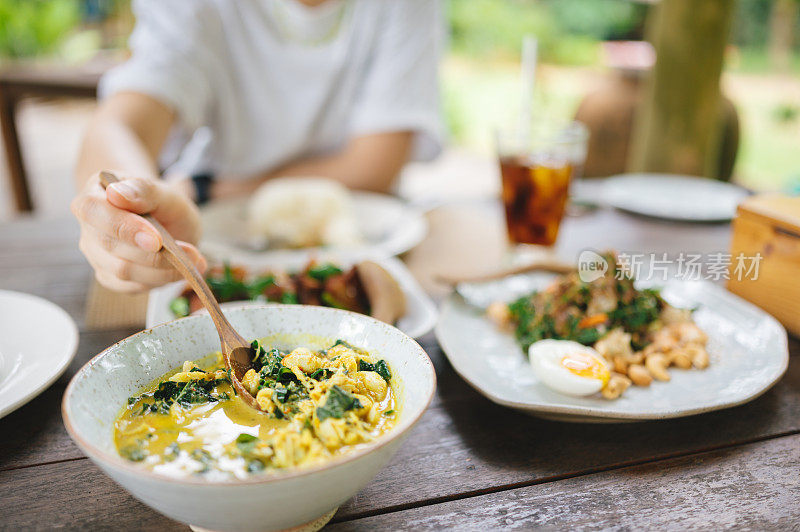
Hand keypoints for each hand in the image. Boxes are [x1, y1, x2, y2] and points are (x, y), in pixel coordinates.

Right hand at [71, 174, 206, 292]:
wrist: (167, 223)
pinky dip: (161, 280)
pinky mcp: (110, 277)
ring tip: (194, 260)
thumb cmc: (161, 204)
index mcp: (93, 195)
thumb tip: (115, 194)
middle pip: (109, 246)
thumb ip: (144, 190)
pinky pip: (132, 286)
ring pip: (122, 271)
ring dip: (162, 270)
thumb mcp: (164, 192)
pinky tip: (181, 270)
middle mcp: (89, 228)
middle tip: (190, 253)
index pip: (93, 211)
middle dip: (152, 254)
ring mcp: (96, 254)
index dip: (124, 227)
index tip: (157, 240)